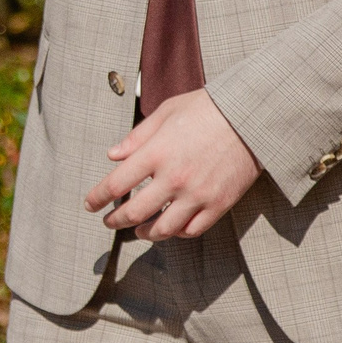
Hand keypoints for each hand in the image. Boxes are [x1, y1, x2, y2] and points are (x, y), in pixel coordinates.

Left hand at [82, 89, 260, 241]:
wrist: (252, 116)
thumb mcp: (166, 112)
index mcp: (156, 153)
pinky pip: (192, 230)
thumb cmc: (207, 108)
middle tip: (108, 222)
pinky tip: (170, 228)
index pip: (115, 185)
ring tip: (138, 231)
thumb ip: (137, 137)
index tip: (90, 204)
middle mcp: (173, 178)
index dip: (97, 198)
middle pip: (134, 212)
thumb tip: (113, 156)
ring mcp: (197, 195)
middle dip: (115, 221)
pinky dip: (177, 233)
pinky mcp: (218, 204)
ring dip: (145, 233)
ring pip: (163, 229)